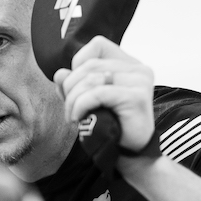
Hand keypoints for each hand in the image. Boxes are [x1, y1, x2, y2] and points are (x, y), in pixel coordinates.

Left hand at [54, 36, 155, 154]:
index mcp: (129, 65)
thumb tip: (60, 73)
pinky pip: (97, 93)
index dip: (79, 63)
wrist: (129, 155)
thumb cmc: (111, 127)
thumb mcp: (87, 102)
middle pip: (89, 64)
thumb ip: (74, 86)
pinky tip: (79, 119)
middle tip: (70, 110)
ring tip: (74, 117)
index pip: (97, 45)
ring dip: (73, 100)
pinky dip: (81, 106)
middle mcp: (138, 69)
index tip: (76, 88)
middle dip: (71, 88)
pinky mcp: (136, 98)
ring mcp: (140, 82)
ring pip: (91, 79)